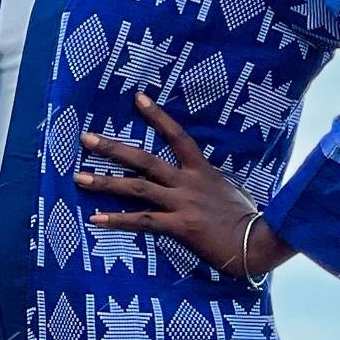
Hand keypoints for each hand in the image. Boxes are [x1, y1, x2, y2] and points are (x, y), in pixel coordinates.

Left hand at [75, 91, 293, 277]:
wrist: (261, 242)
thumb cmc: (248, 220)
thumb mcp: (228, 191)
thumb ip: (208, 184)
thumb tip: (199, 183)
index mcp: (202, 170)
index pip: (177, 135)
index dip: (157, 116)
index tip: (137, 98)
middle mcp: (188, 182)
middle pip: (145, 160)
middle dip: (113, 148)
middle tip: (86, 138)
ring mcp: (183, 203)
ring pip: (137, 188)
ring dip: (105, 182)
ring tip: (79, 177)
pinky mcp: (181, 226)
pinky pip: (143, 221)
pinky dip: (118, 220)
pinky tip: (96, 219)